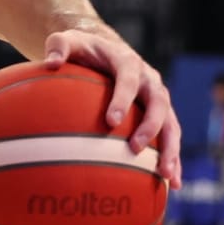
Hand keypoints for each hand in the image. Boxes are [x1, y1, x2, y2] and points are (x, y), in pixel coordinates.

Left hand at [41, 28, 182, 188]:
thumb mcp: (67, 40)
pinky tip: (172, 183)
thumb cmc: (82, 47)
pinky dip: (173, 157)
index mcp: (127, 61)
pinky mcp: (160, 112)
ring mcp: (157, 96)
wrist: (103, 46)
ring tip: (167, 176)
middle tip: (135, 148)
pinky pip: (170, 135)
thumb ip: (58, 47)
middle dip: (150, 126)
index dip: (122, 100)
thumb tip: (50, 63)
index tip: (110, 121)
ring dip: (171, 148)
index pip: (128, 80)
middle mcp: (148, 78)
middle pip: (158, 102)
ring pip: (171, 122)